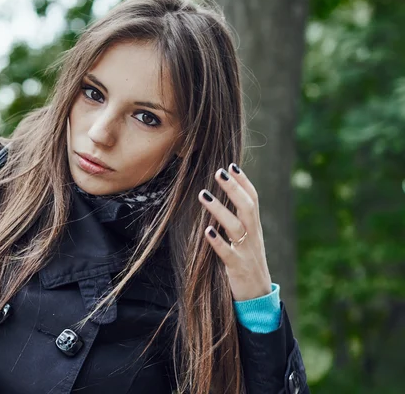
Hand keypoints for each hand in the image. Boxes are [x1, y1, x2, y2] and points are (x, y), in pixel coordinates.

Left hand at [198, 163, 271, 300]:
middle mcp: (253, 236)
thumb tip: (225, 199)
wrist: (258, 296)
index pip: (253, 199)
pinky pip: (227, 253)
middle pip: (247, 207)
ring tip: (203, 194)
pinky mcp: (237, 267)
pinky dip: (218, 242)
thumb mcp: (247, 239)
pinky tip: (207, 232)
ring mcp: (246, 251)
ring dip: (219, 209)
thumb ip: (239, 221)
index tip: (231, 165)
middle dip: (234, 188)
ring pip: (235, 227)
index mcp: (255, 228)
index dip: (244, 182)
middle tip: (218, 171)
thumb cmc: (248, 263)